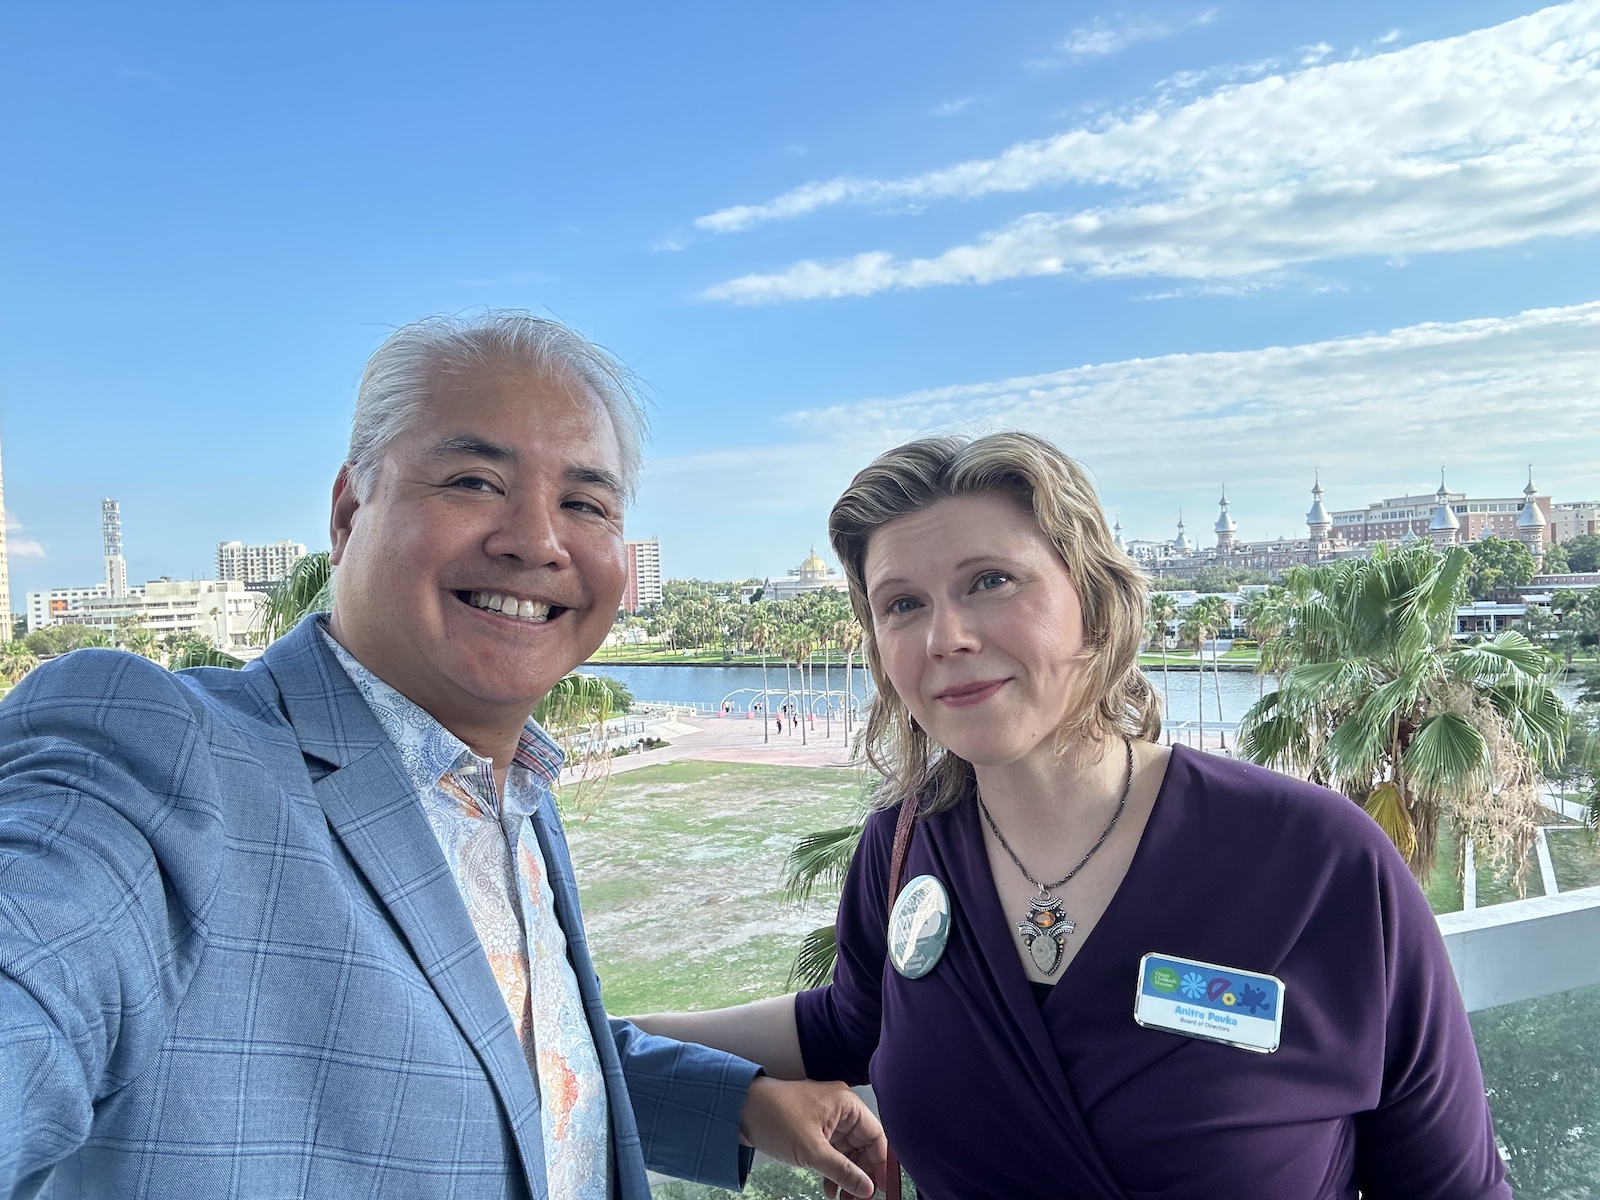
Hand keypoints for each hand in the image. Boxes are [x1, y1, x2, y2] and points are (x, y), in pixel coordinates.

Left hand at [738, 1076, 887, 1199]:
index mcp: (845, 1104)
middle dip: (863, 1174)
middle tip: (861, 1199)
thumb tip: (867, 1188)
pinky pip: (831, 1153)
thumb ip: (842, 1171)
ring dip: (847, 1176)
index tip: (883, 1188)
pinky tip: (829, 1190)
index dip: (881, 1163)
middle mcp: (839, 1109)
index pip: (875, 1135)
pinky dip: (832, 1171)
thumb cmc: (774, 1117)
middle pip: (863, 1146)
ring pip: (847, 1153)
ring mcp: (826, 1120)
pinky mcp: (813, 1131)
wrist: (738, 1110)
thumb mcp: (811, 1150)